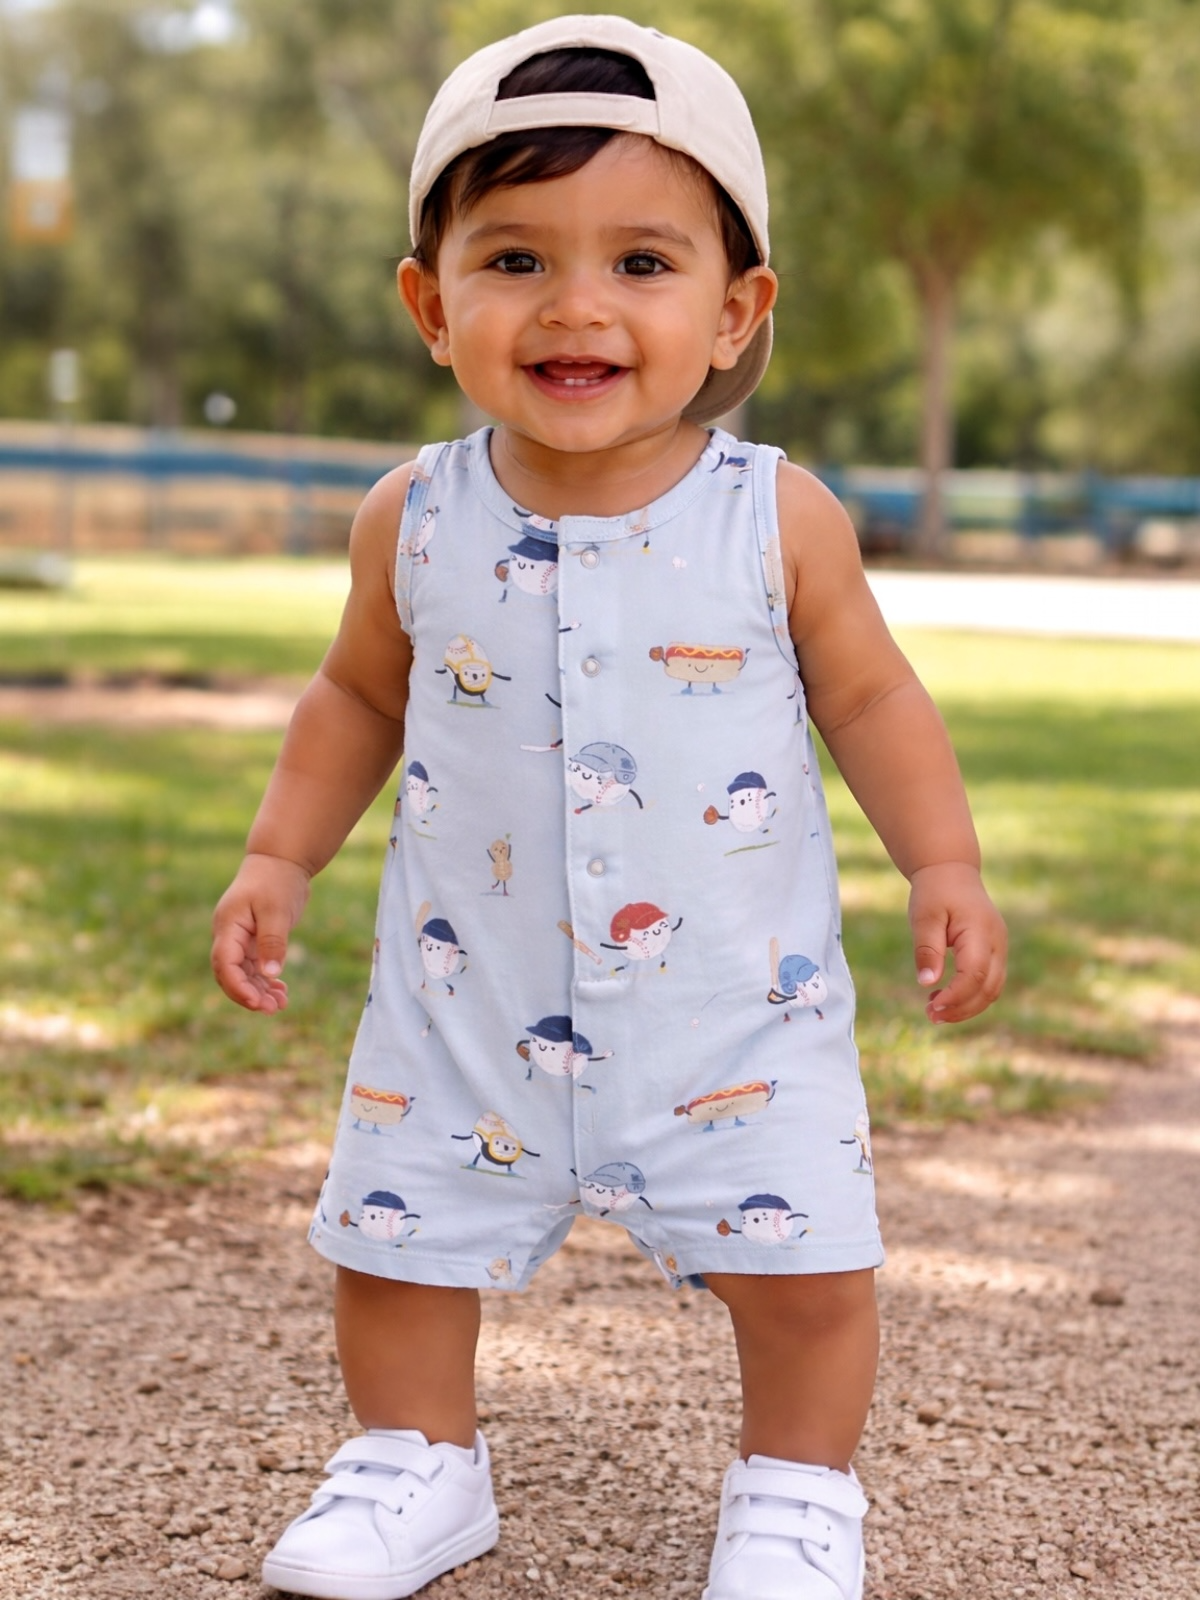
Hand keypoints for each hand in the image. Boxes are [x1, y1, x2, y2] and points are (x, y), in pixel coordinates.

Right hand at [211, 853, 311, 1013]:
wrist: (281, 861)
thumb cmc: (277, 881)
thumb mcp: (276, 910)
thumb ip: (272, 942)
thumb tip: (269, 975)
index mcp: (228, 926)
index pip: (225, 964)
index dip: (238, 987)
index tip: (257, 1003)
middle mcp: (229, 935)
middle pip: (231, 974)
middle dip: (249, 995)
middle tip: (273, 1009)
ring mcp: (240, 938)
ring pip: (244, 973)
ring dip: (260, 990)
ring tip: (281, 1004)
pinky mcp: (253, 940)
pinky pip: (254, 966)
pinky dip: (266, 980)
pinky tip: (281, 991)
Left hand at [908, 862, 1006, 1023]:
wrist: (951, 871)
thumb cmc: (935, 892)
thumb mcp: (924, 917)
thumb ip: (927, 949)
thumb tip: (926, 983)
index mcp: (981, 931)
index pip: (975, 974)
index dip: (956, 996)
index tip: (932, 1006)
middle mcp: (997, 942)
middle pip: (989, 988)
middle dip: (962, 1008)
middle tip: (930, 1016)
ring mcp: (1000, 948)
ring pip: (992, 989)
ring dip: (967, 1006)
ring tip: (934, 1012)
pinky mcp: (994, 952)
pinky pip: (989, 982)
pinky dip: (970, 996)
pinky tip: (944, 998)